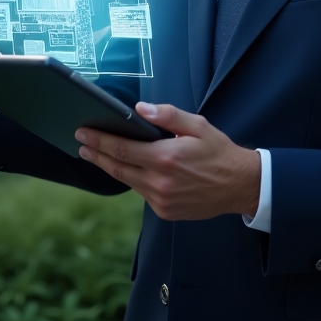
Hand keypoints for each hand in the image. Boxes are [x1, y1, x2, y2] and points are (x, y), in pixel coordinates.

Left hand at [75, 104, 261, 221]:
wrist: (240, 185)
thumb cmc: (218, 151)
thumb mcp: (197, 125)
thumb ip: (167, 115)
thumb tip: (140, 109)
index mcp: (166, 158)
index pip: (122, 148)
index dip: (99, 141)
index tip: (83, 133)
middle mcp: (160, 182)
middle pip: (117, 167)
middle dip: (96, 154)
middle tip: (80, 143)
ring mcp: (162, 200)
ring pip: (128, 181)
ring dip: (110, 167)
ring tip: (95, 155)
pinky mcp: (165, 212)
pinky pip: (142, 193)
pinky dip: (132, 179)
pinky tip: (126, 169)